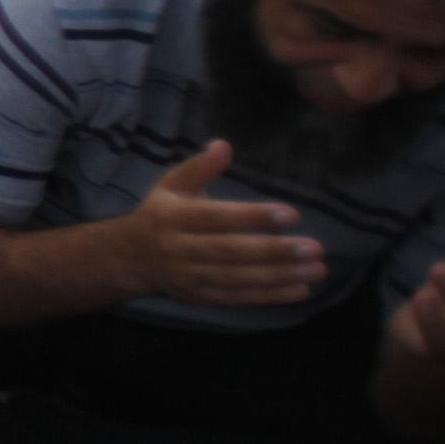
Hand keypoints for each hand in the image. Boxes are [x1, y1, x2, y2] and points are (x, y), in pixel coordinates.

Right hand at [124, 141, 327, 308]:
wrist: (128, 258)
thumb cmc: (159, 215)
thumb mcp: (171, 186)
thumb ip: (199, 168)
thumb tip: (224, 145)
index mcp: (173, 217)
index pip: (217, 217)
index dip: (253, 217)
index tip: (292, 214)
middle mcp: (180, 249)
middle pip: (231, 252)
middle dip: (274, 251)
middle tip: (315, 248)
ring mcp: (190, 277)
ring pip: (238, 278)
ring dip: (279, 276)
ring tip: (316, 269)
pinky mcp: (200, 297)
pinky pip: (237, 298)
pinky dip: (269, 296)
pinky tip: (300, 290)